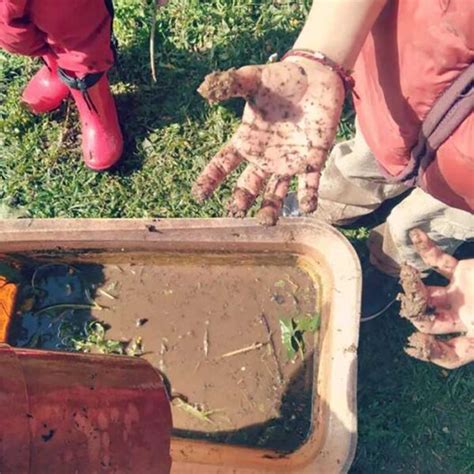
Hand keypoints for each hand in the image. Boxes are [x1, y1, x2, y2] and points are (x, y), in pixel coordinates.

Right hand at [192, 59, 344, 224]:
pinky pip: (308, 184)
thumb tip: (204, 88)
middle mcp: (264, 158)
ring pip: (276, 193)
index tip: (199, 196)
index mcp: (246, 142)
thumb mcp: (253, 79)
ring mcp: (288, 163)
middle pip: (247, 186)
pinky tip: (307, 207)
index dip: (210, 179)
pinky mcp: (313, 161)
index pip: (222, 165)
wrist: (315, 76)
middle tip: (236, 210)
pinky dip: (307, 197)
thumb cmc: (281, 79)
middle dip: (241, 199)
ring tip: (266, 221)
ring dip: (271, 208)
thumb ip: (230, 84)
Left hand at [402, 229, 473, 368]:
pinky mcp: (461, 272)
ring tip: (407, 275)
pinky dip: (426, 248)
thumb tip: (461, 347)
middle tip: (410, 301)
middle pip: (429, 321)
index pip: (451, 355)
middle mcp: (463, 318)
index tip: (419, 342)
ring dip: (413, 284)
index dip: (433, 353)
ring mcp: (459, 294)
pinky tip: (416, 235)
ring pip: (427, 292)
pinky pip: (438, 261)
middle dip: (416, 313)